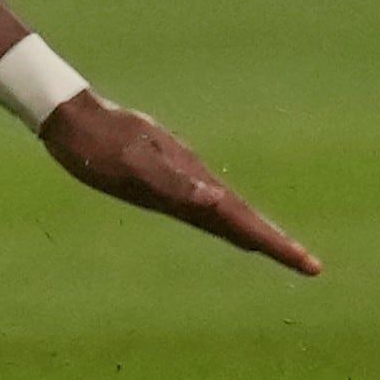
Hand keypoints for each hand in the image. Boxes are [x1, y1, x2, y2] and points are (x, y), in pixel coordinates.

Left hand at [40, 91, 320, 274]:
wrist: (69, 114)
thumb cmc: (96, 144)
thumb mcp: (130, 166)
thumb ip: (173, 183)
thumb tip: (217, 200)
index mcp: (191, 181)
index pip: (242, 219)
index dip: (274, 243)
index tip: (309, 264)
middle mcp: (191, 178)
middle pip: (242, 216)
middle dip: (275, 242)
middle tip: (310, 265)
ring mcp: (178, 175)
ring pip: (225, 210)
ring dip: (252, 230)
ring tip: (278, 249)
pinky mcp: (161, 172)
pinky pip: (201, 202)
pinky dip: (221, 217)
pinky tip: (221, 218)